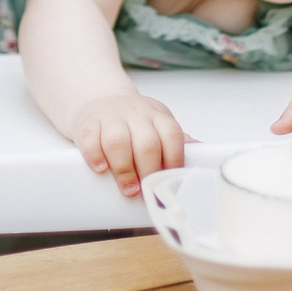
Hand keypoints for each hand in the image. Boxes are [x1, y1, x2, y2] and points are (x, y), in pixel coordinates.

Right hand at [69, 91, 186, 197]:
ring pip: (118, 141)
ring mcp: (110, 117)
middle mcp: (136, 114)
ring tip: (128, 188)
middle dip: (149, 171)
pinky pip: (90, 139)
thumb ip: (177, 141)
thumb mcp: (158, 125)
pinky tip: (101, 168)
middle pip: (146, 143)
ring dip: (124, 169)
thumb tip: (203, 154)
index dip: (173, 161)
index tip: (170, 181)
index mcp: (158, 116)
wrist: (100, 100)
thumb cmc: (134, 121)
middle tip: (147, 191)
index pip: (171, 136)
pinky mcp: (87, 123)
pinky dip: (95, 156)